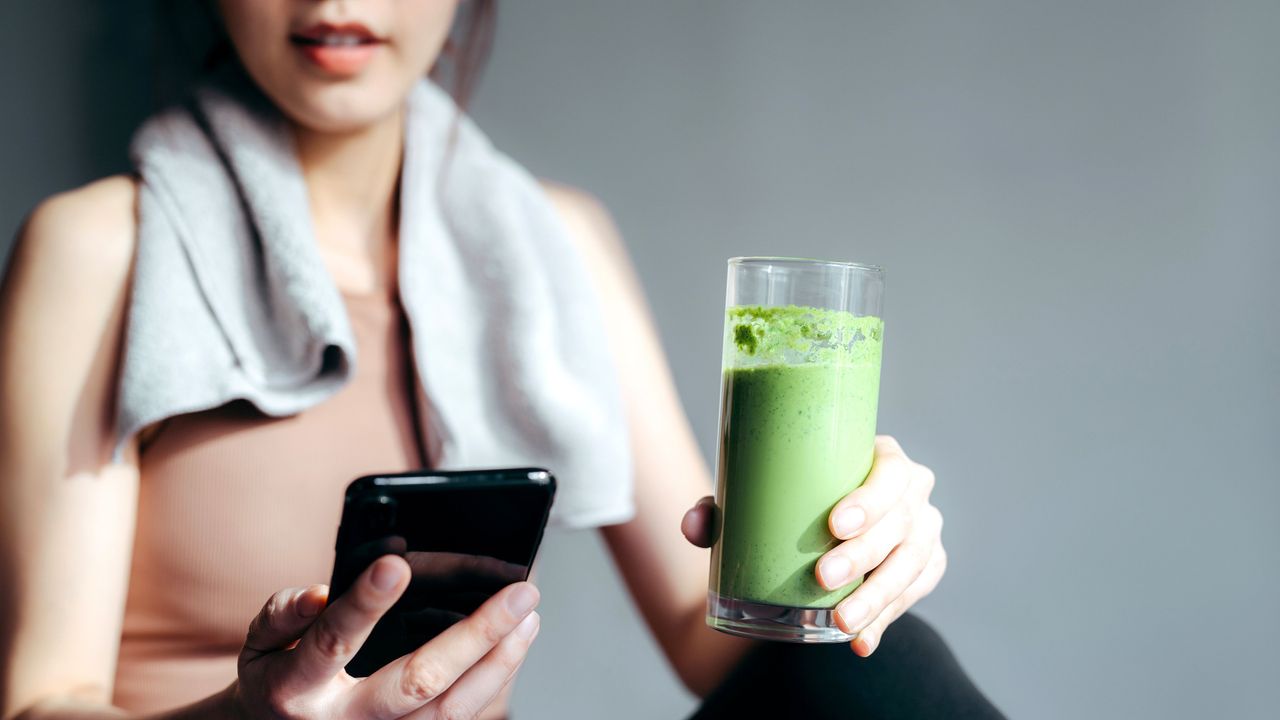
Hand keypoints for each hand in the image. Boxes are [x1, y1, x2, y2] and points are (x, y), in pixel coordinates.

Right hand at [231, 555, 540, 718]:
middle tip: (520, 592)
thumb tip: (320, 593)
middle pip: (418, 683)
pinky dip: (491, 683)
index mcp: (296, 689)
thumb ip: (284, 613)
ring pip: (450, 710)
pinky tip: (513, 646)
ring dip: (498, 661)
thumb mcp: (260, 642)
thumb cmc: (276, 675)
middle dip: (476, 635)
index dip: (364, 603)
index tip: (397, 565)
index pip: (333, 640)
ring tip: (529, 615)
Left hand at [682, 435, 945, 657]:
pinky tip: (860, 642)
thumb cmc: (791, 500)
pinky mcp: (924, 568)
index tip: (835, 523)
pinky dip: (886, 621)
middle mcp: (912, 493)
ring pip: (912, 565)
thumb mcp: (761, 497)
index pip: (892, 472)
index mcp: (882, 459)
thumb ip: (722, 510)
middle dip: (863, 553)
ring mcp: (923, 532)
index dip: (871, 498)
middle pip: (901, 522)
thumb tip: (692, 525)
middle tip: (822, 577)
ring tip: (840, 621)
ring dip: (877, 597)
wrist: (820, 524)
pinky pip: (912, 595)